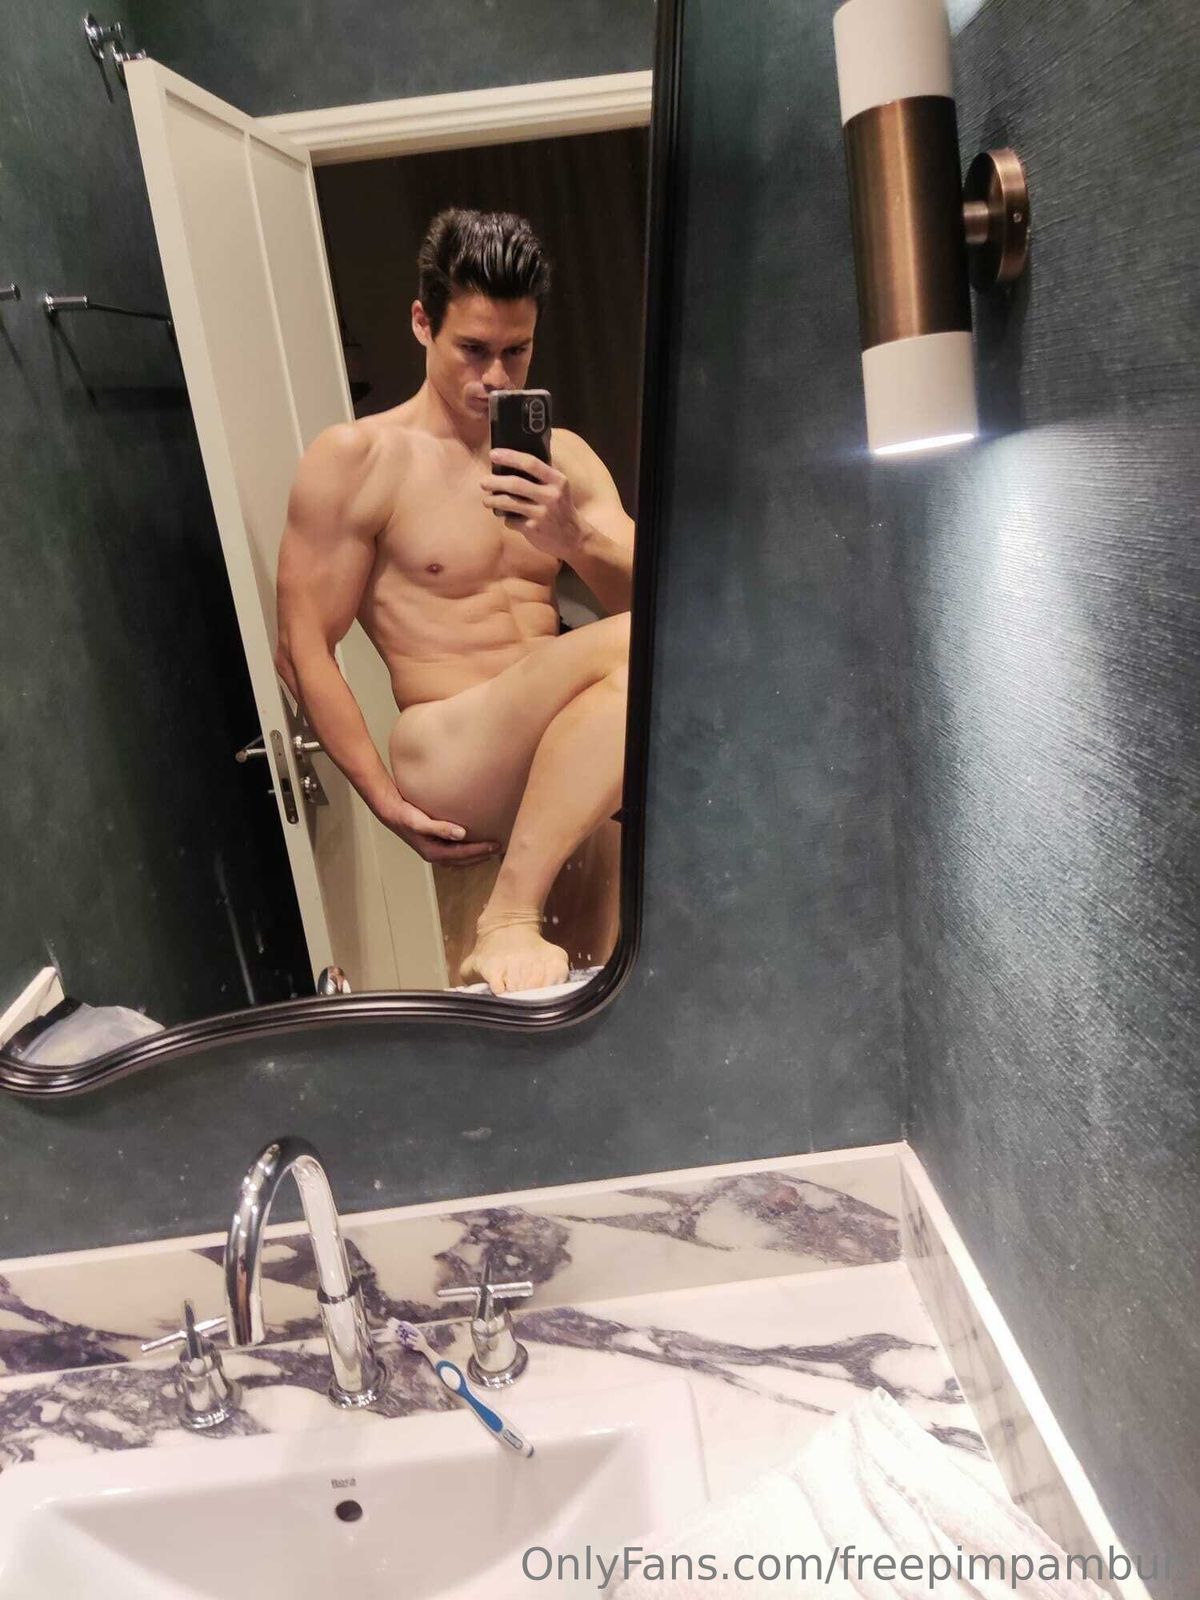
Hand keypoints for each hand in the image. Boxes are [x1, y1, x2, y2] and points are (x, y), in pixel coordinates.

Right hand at [378, 795, 500, 866]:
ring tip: (492, 850)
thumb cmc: (405, 815)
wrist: (391, 812)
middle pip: (465, 861)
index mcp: (434, 853)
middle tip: (501, 849)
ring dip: (477, 856)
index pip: (464, 855)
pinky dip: (468, 851)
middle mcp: (436, 855)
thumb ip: (440, 828)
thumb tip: (462, 834)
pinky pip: (456, 852)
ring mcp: (435, 851)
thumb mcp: (421, 822)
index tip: (497, 845)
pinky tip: (475, 844)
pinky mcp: (435, 845)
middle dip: (483, 856)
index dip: (481, 851)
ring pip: (461, 859)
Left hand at [482, 448, 586, 560]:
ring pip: (509, 503)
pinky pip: (511, 521)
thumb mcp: (559, 488)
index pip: (531, 463)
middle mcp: (551, 495)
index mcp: (557, 480)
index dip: (510, 457)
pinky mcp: (534, 529)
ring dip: (493, 501)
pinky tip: (507, 518)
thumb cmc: (561, 509)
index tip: (493, 454)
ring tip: (486, 500)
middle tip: (483, 482)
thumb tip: (514, 459)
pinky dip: (506, 519)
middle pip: (516, 484)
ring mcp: (542, 513)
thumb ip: (542, 475)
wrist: (574, 538)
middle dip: (495, 482)